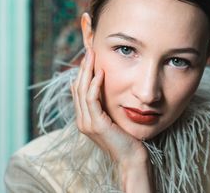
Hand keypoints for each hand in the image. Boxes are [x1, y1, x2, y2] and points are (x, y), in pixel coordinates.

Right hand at [70, 48, 153, 191]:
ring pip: (82, 91)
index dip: (81, 73)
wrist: (132, 157)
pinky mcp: (96, 125)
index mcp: (84, 118)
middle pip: (77, 88)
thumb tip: (102, 87)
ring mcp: (87, 123)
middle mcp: (82, 120)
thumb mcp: (113, 117)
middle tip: (89, 51)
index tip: (89, 57)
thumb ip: (105, 105)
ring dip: (86, 72)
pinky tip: (100, 73)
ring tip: (91, 56)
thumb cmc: (127, 136)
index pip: (78, 91)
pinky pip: (92, 100)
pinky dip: (94, 85)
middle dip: (83, 68)